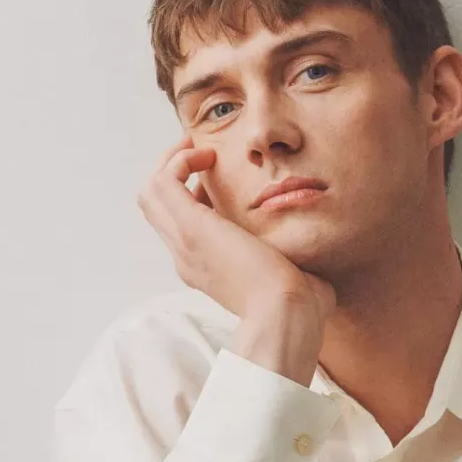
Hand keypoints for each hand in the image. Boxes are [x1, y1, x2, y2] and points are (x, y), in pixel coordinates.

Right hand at [136, 135, 337, 335]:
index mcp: (206, 271)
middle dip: (174, 173)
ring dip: (171, 162)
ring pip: (151, 193)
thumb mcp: (287, 276)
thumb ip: (288, 262)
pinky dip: (179, 161)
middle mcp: (187, 258)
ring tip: (199, 149)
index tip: (219, 182)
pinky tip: (208, 155)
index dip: (195, 198)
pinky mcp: (191, 228)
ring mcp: (185, 244)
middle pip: (157, 208)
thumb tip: (309, 262)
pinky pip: (163, 182)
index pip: (183, 226)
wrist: (288, 313)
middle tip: (200, 153)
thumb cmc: (298, 305)